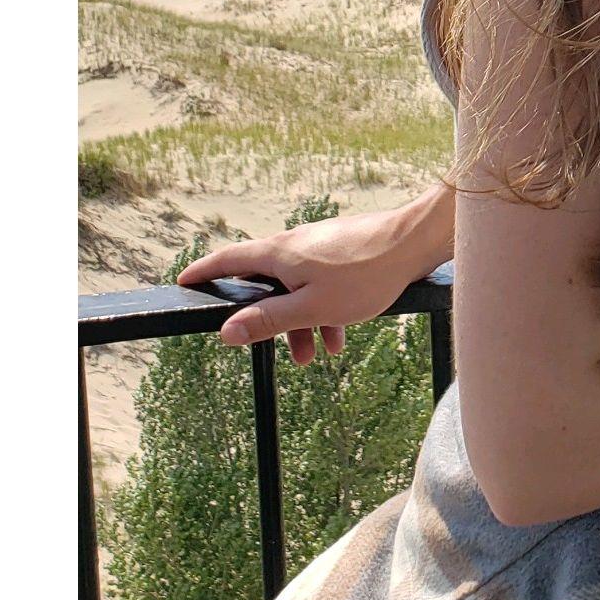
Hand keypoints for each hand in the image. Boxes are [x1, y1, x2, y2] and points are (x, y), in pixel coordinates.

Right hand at [176, 184, 451, 363]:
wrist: (415, 242)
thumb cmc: (364, 274)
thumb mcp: (311, 307)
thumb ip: (268, 320)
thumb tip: (226, 332)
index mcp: (278, 253)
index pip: (228, 260)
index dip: (203, 272)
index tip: (184, 282)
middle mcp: (295, 243)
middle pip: (265, 282)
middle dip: (267, 318)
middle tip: (265, 348)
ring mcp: (320, 245)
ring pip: (298, 288)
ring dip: (301, 322)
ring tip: (314, 357)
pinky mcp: (343, 250)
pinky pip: (322, 284)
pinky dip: (324, 309)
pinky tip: (340, 338)